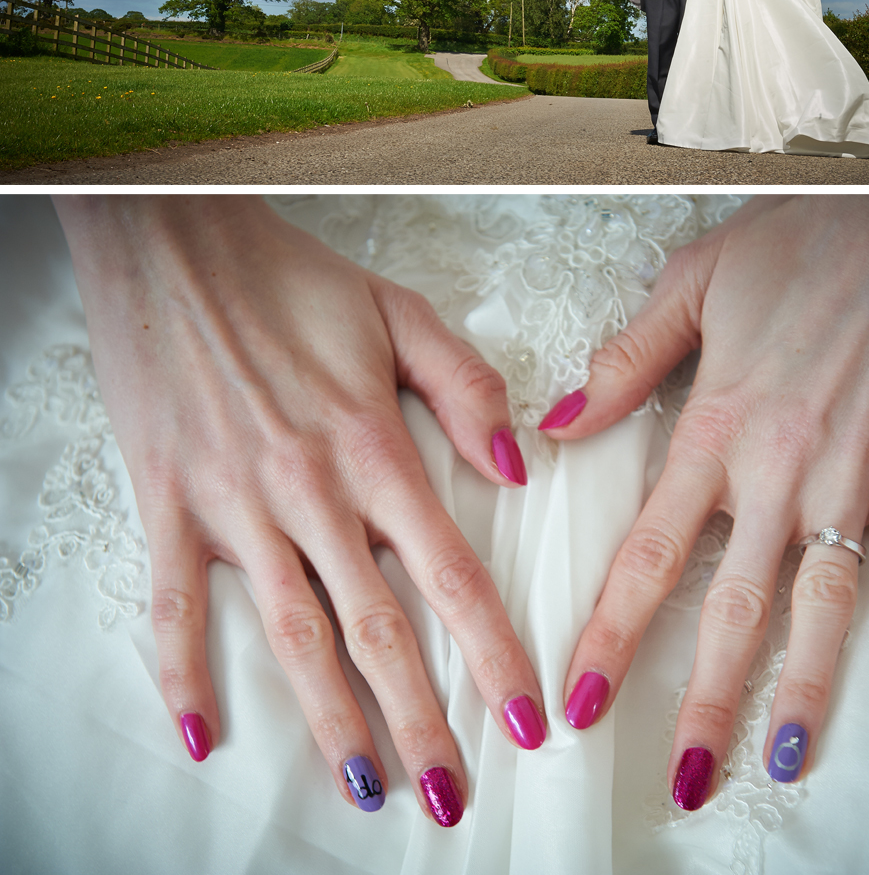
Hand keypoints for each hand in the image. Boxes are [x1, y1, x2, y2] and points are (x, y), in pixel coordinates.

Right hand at [54, 196, 543, 826]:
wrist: (174, 246)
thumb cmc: (290, 277)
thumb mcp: (399, 312)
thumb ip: (468, 387)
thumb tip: (520, 465)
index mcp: (373, 445)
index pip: (450, 571)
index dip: (492, 652)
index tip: (526, 718)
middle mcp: (308, 488)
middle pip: (375, 627)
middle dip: (421, 720)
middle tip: (451, 794)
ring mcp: (232, 503)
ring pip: (290, 633)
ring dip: (329, 718)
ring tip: (364, 786)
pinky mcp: (169, 502)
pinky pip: (174, 604)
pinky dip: (183, 672)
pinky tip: (204, 733)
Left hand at [543, 195, 868, 807]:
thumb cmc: (804, 239)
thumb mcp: (695, 282)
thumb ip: (626, 360)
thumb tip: (558, 420)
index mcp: (716, 421)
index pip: (652, 548)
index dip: (611, 629)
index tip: (580, 695)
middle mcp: (780, 463)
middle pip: (734, 603)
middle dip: (702, 697)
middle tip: (684, 776)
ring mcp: (857, 470)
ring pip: (826, 602)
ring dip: (808, 688)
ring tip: (784, 758)